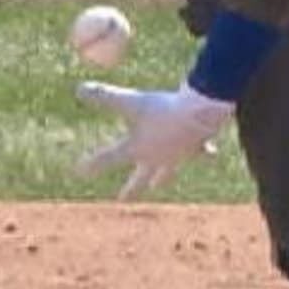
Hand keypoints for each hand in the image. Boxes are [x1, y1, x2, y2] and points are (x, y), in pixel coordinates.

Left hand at [74, 82, 234, 199]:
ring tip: (157, 184)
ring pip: (167, 171)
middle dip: (130, 187)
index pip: (109, 158)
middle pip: (140, 177)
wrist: (200, 116)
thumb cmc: (163, 109)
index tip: (77, 172)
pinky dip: (203, 153)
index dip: (92, 163)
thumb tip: (78, 89)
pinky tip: (211, 154)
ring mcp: (178, 156)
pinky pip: (198, 152)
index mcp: (137, 149)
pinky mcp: (196, 147)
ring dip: (161, 177)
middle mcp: (156, 158)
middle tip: (122, 199)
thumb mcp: (130, 101)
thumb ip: (104, 97)